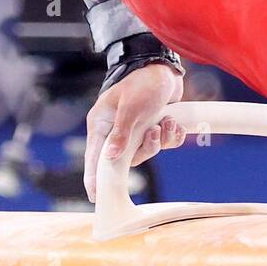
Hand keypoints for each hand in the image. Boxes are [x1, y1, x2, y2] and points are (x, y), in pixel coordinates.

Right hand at [83, 63, 186, 202]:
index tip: (95, 197)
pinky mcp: (152, 128)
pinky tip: (172, 121)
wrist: (163, 68)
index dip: (94, 178)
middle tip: (152, 135)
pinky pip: (162, 144)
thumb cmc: (141, 83)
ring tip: (163, 121)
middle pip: (125, 159)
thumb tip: (111, 158)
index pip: (94, 157)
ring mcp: (135, 130)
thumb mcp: (130, 108)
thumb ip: (121, 134)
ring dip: (159, 140)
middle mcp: (115, 130)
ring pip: (146, 152)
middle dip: (145, 149)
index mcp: (102, 124)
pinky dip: (170, 136)